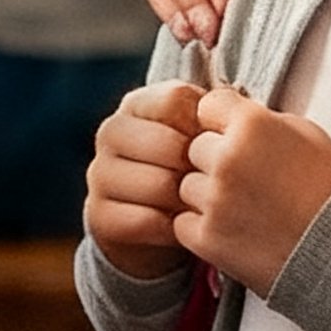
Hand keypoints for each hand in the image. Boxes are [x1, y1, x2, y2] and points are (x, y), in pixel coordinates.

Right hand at [85, 80, 205, 274]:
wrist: (156, 228)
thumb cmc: (190, 173)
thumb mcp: (200, 138)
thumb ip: (212, 116)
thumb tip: (231, 104)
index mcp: (136, 103)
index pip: (175, 99)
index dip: (205, 126)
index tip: (217, 146)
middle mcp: (110, 132)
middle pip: (169, 144)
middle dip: (198, 170)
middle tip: (212, 186)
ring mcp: (99, 173)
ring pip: (159, 184)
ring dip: (187, 203)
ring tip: (198, 208)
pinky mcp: (99, 215)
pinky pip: (146, 221)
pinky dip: (171, 230)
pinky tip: (180, 229)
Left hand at [174, 85, 330, 293]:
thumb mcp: (308, 135)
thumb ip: (263, 120)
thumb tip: (234, 118)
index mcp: (251, 125)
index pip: (208, 106)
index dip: (222, 123)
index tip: (236, 139)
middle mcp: (227, 158)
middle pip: (195, 147)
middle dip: (214, 161)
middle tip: (247, 181)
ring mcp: (214, 200)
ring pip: (187, 186)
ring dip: (207, 196)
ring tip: (246, 209)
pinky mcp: (207, 238)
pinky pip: (183, 222)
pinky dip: (202, 228)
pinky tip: (235, 231)